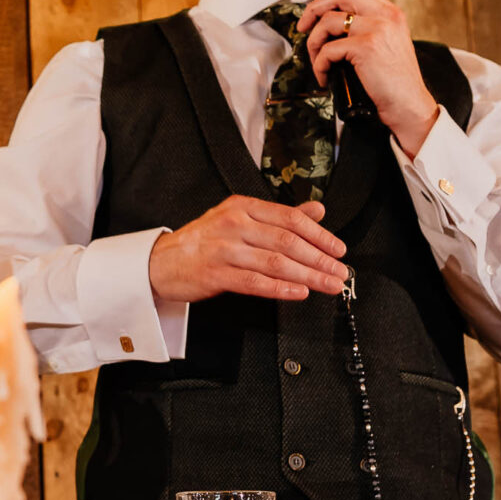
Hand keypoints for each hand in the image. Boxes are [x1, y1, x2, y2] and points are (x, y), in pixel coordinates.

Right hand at [148, 196, 347, 302]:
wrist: (160, 262)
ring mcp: (223, 249)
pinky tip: (300, 292)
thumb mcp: (239, 218)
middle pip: (287, 241)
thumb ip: (279, 216)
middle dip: (320, 259)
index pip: (290, 218)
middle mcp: (234, 224)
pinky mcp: (215, 274)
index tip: (339, 249)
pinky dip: (281, 289)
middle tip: (340, 272)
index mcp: (242, 206)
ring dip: (308, 276)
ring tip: (329, 285)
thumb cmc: (202, 242)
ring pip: (275, 262)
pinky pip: (255, 282)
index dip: (319, 235)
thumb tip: (317, 211)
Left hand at [299, 0, 441, 155]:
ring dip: (314, 42)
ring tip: (317, 61)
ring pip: (328, 21)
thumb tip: (330, 22)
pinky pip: (328, 49)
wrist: (408, 104)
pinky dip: (320, 64)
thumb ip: (366, 28)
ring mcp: (377, 29)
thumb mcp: (386, 45)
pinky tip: (325, 77)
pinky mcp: (366, 47)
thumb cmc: (392, 80)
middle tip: (302, 26)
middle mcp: (386, 15)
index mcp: (390, 13)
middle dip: (313, 7)